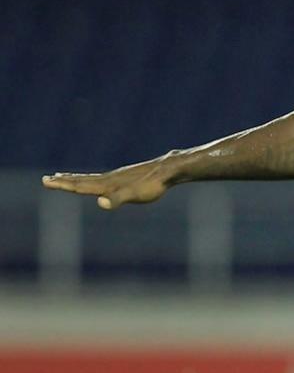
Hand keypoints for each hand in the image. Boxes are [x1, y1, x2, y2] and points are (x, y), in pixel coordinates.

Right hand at [41, 156, 175, 209]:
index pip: (80, 185)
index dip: (63, 185)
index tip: (46, 181)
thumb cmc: (152, 185)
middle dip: (63, 181)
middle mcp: (110, 179)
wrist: (168, 169)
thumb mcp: (135, 195)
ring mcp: (118, 177)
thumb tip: (101, 203)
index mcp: (107, 185)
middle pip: (82, 180)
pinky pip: (104, 179)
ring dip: (76, 178)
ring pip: (92, 178)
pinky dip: (93, 179)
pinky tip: (98, 181)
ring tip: (64, 176)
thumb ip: (117, 199)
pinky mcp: (127, 177)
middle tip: (46, 179)